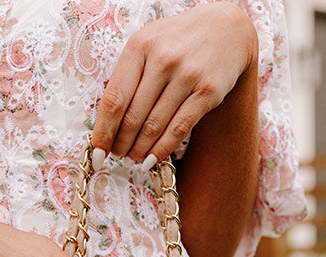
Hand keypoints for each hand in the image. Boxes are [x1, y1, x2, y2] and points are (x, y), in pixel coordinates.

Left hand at [91, 2, 257, 167]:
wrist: (228, 28)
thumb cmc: (178, 42)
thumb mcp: (148, 46)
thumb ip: (128, 77)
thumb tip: (107, 124)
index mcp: (140, 47)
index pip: (113, 100)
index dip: (103, 132)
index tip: (98, 152)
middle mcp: (163, 59)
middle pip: (132, 117)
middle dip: (121, 144)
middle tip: (119, 155)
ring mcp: (187, 75)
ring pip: (154, 127)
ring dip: (140, 150)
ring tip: (134, 159)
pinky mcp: (207, 91)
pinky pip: (179, 129)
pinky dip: (162, 149)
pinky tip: (152, 159)